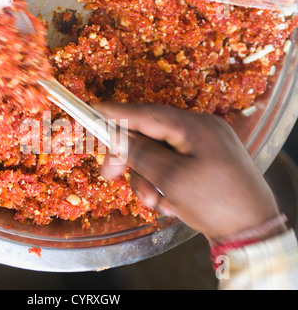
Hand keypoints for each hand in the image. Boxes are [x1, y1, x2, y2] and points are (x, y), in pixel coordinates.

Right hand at [94, 103, 284, 243]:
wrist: (253, 232)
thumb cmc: (215, 202)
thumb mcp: (172, 178)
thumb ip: (140, 153)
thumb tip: (114, 135)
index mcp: (195, 126)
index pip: (146, 114)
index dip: (116, 114)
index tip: (91, 112)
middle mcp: (199, 131)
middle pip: (150, 136)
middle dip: (130, 159)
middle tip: (108, 175)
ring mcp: (203, 148)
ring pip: (159, 156)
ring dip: (148, 180)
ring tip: (155, 202)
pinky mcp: (204, 165)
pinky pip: (173, 168)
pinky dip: (164, 185)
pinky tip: (171, 205)